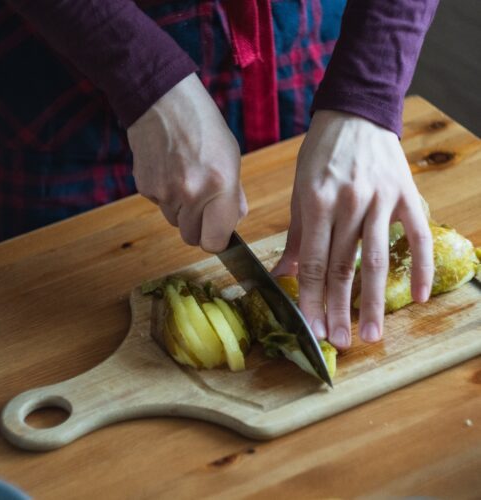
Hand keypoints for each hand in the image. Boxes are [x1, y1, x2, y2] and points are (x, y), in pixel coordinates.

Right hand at [127, 73, 246, 251]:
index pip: (214, 241)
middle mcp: (191, 193)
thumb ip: (234, 195)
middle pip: (191, 238)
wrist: (163, 102)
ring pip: (174, 223)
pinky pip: (159, 206)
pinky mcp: (145, 188)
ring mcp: (164, 192)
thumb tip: (234, 221)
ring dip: (182, 211)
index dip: (216, 240)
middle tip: (202, 205)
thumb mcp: (231, 157)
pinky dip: (166, 196)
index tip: (217, 232)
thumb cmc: (203, 126)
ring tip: (185, 179)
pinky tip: (170, 171)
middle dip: (199, 227)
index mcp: (220, 186)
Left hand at [273, 110, 432, 348]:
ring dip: (374, 301)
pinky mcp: (406, 194)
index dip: (312, 299)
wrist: (354, 113)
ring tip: (373, 334)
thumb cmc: (320, 155)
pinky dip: (420, 266)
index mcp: (316, 203)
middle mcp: (348, 203)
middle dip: (339, 309)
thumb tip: (282, 275)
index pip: (314, 262)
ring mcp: (380, 199)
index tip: (312, 328)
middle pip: (343, 267)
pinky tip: (420, 297)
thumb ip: (296, 238)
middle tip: (339, 343)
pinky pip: (417, 236)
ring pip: (377, 259)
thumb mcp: (299, 192)